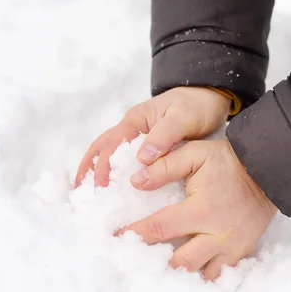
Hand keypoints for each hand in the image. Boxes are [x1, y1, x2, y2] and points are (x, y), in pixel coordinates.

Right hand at [74, 87, 230, 186]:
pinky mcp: (146, 145)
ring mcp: (137, 136)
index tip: (101, 186)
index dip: (104, 165)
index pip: (112, 144)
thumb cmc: (196, 106)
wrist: (209, 98)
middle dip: (89, 168)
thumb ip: (164, 136)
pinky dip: (113, 171)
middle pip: (102, 147)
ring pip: (108, 153)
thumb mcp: (183, 118)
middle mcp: (131, 127)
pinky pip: (124, 159)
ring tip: (86, 192)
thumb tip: (142, 158)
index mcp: (136, 120)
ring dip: (95, 170)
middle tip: (80, 193)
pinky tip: (113, 187)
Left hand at [115, 139, 277, 280]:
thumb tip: (137, 181)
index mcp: (200, 210)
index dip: (134, 234)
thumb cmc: (228, 161)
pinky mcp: (241, 252)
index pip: (158, 228)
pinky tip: (188, 271)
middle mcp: (215, 235)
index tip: (116, 238)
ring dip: (178, 273)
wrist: (268, 170)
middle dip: (155, 262)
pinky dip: (201, 275)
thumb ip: (165, 166)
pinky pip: (218, 275)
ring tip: (160, 267)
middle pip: (177, 262)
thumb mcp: (196, 154)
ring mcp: (230, 247)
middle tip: (137, 257)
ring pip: (198, 274)